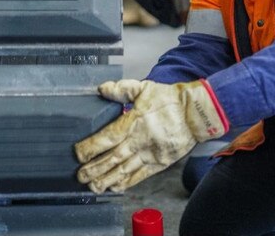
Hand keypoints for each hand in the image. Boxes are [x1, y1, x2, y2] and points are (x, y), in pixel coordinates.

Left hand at [74, 79, 228, 193]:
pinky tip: (115, 187)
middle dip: (94, 168)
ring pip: (124, 170)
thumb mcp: (144, 88)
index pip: (108, 137)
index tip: (78, 153)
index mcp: (135, 122)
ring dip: (107, 179)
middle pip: (113, 158)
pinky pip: (140, 176)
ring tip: (93, 186)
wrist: (196, 113)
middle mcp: (141, 141)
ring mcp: (150, 154)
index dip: (91, 147)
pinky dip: (126, 183)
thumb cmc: (170, 100)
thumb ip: (122, 89)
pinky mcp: (160, 163)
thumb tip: (102, 89)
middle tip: (80, 176)